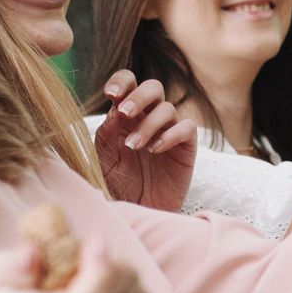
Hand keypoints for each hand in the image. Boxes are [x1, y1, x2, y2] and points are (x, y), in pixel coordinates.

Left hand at [95, 72, 198, 210]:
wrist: (139, 211)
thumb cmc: (120, 184)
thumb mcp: (105, 160)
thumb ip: (106, 135)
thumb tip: (114, 110)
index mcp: (127, 115)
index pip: (128, 85)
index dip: (122, 81)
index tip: (110, 93)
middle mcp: (149, 118)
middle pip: (153, 88)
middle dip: (138, 96)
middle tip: (125, 113)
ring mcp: (169, 131)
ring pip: (167, 108)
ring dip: (148, 124)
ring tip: (134, 146)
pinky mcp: (186, 146)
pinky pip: (186, 128)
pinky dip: (171, 134)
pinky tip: (155, 149)